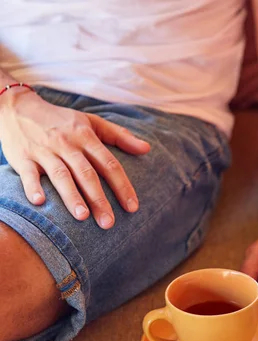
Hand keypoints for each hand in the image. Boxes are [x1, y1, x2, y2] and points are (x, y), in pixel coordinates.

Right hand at [0, 88, 149, 228]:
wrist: (17, 107)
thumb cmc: (61, 120)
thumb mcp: (91, 121)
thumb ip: (120, 135)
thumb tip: (147, 149)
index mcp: (86, 137)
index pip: (109, 164)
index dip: (122, 186)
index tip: (132, 208)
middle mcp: (67, 144)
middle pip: (87, 174)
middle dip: (99, 199)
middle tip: (109, 223)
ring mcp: (44, 151)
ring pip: (61, 176)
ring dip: (71, 196)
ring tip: (82, 218)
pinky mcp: (23, 158)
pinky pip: (29, 174)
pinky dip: (33, 188)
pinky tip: (40, 203)